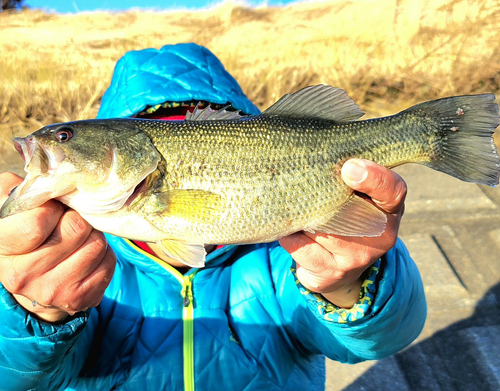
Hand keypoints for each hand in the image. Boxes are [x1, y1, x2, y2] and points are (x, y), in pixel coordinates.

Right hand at [0, 172, 115, 322]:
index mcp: (4, 248)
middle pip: (75, 229)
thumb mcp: (13, 210)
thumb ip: (21, 189)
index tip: (53, 209)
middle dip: (78, 218)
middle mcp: (24, 275)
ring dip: (92, 236)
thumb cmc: (26, 236)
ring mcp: (53, 290)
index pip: (36, 223)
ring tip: (78, 239)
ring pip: (96, 244)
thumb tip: (45, 171)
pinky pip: (109, 263)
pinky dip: (104, 254)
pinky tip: (87, 255)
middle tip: (70, 221)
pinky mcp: (80, 299)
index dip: (52, 209)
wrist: (34, 284)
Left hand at [279, 159, 406, 307]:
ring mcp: (357, 257)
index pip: (393, 190)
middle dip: (321, 194)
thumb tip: (317, 154)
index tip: (349, 167)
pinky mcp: (332, 272)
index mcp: (390, 207)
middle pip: (346, 208)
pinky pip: (300, 245)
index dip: (374, 178)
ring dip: (301, 214)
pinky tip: (291, 230)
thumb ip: (346, 176)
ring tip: (296, 206)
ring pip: (319, 226)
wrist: (337, 269)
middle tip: (304, 181)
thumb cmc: (345, 218)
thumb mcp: (356, 195)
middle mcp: (381, 234)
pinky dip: (290, 235)